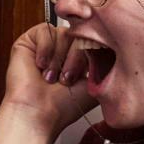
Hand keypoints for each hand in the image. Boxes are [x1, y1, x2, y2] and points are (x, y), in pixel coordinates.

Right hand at [0, 23, 96, 138]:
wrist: (38, 113)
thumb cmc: (63, 106)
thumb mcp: (95, 83)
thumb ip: (105, 62)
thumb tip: (114, 46)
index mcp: (81, 58)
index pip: (94, 39)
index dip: (92, 51)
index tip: (87, 69)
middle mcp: (64, 50)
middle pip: (80, 34)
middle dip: (76, 58)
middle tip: (66, 80)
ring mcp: (48, 44)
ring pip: (64, 33)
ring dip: (59, 58)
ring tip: (51, 78)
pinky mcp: (29, 40)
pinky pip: (45, 30)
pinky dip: (45, 50)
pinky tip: (40, 66)